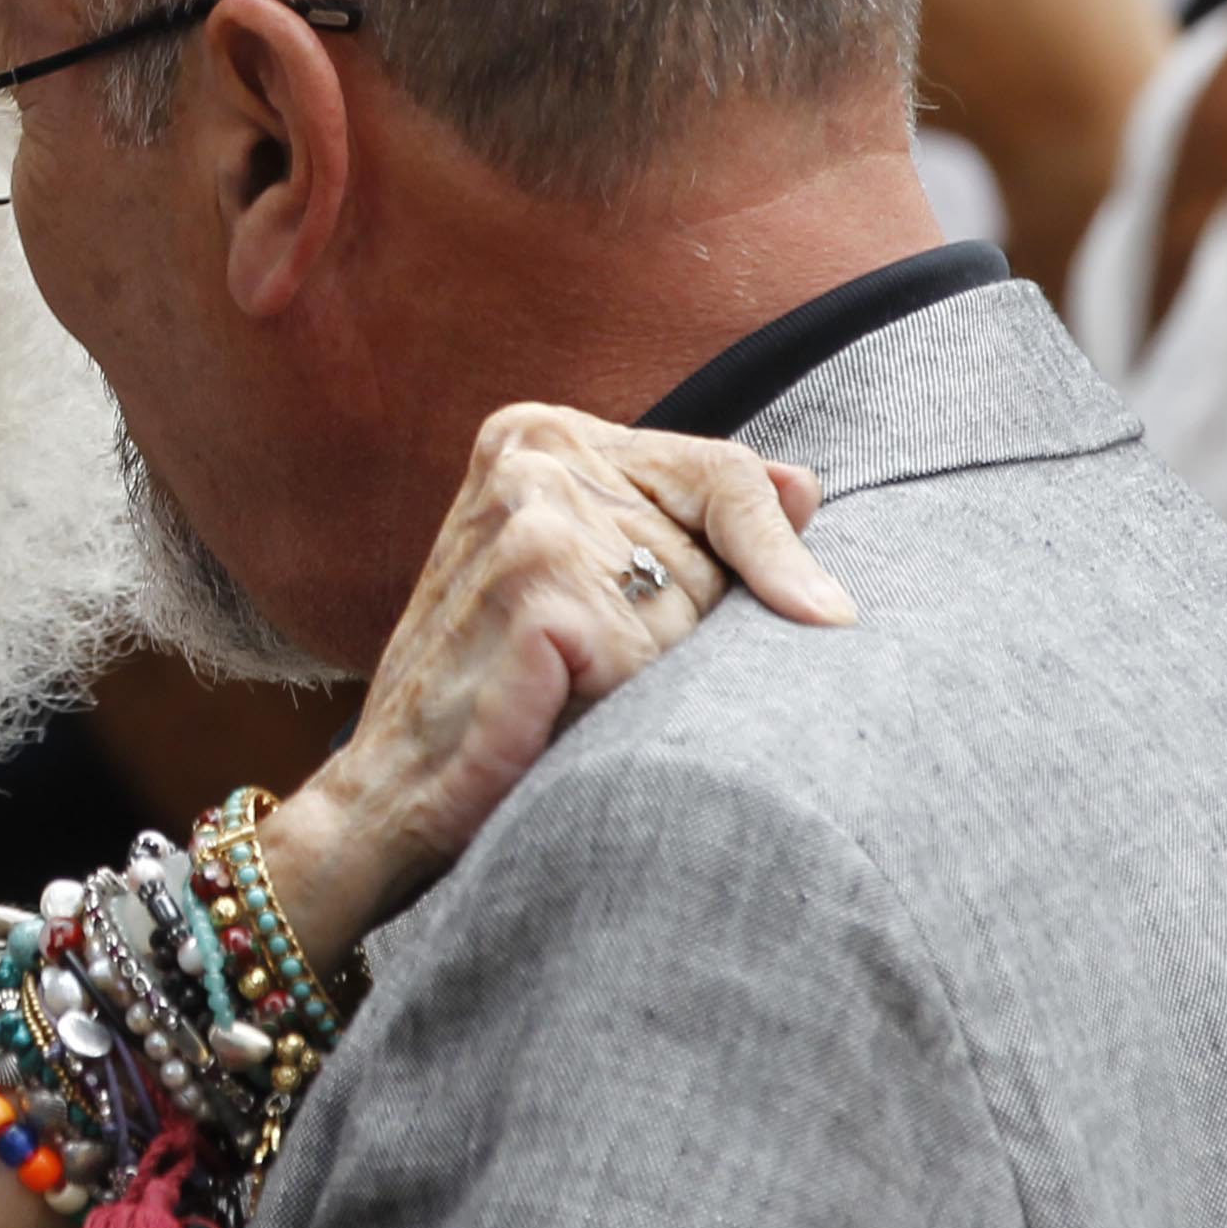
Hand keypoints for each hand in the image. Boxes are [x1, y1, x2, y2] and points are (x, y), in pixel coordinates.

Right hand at [261, 406, 848, 967]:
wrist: (394, 793)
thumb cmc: (505, 693)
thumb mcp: (602, 590)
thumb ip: (695, 530)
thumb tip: (809, 488)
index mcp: (547, 434)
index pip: (723, 470)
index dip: (778, 556)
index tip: (832, 621)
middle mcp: (536, 450)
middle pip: (712, 551)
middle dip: (685, 633)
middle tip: (597, 677)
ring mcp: (532, 509)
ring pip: (692, 610)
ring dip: (656, 678)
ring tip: (575, 698)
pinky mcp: (537, 582)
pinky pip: (653, 657)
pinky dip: (624, 705)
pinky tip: (559, 715)